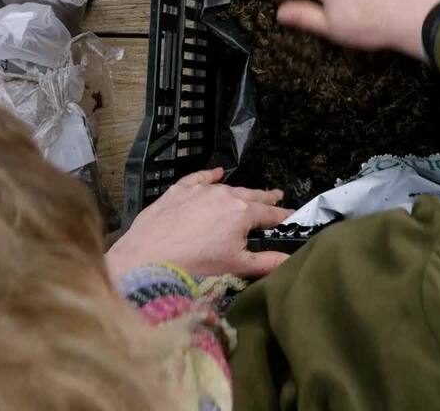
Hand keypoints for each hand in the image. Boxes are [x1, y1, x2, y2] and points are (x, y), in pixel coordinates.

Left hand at [105, 168, 292, 279]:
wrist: (146, 260)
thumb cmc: (195, 267)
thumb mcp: (236, 267)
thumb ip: (267, 262)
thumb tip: (291, 258)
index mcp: (242, 213)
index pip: (270, 213)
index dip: (283, 216)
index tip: (293, 216)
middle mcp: (224, 195)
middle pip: (251, 195)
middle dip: (265, 197)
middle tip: (277, 196)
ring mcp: (199, 191)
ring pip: (227, 187)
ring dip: (241, 190)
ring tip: (251, 192)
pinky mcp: (177, 192)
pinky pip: (198, 178)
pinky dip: (210, 174)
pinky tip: (217, 172)